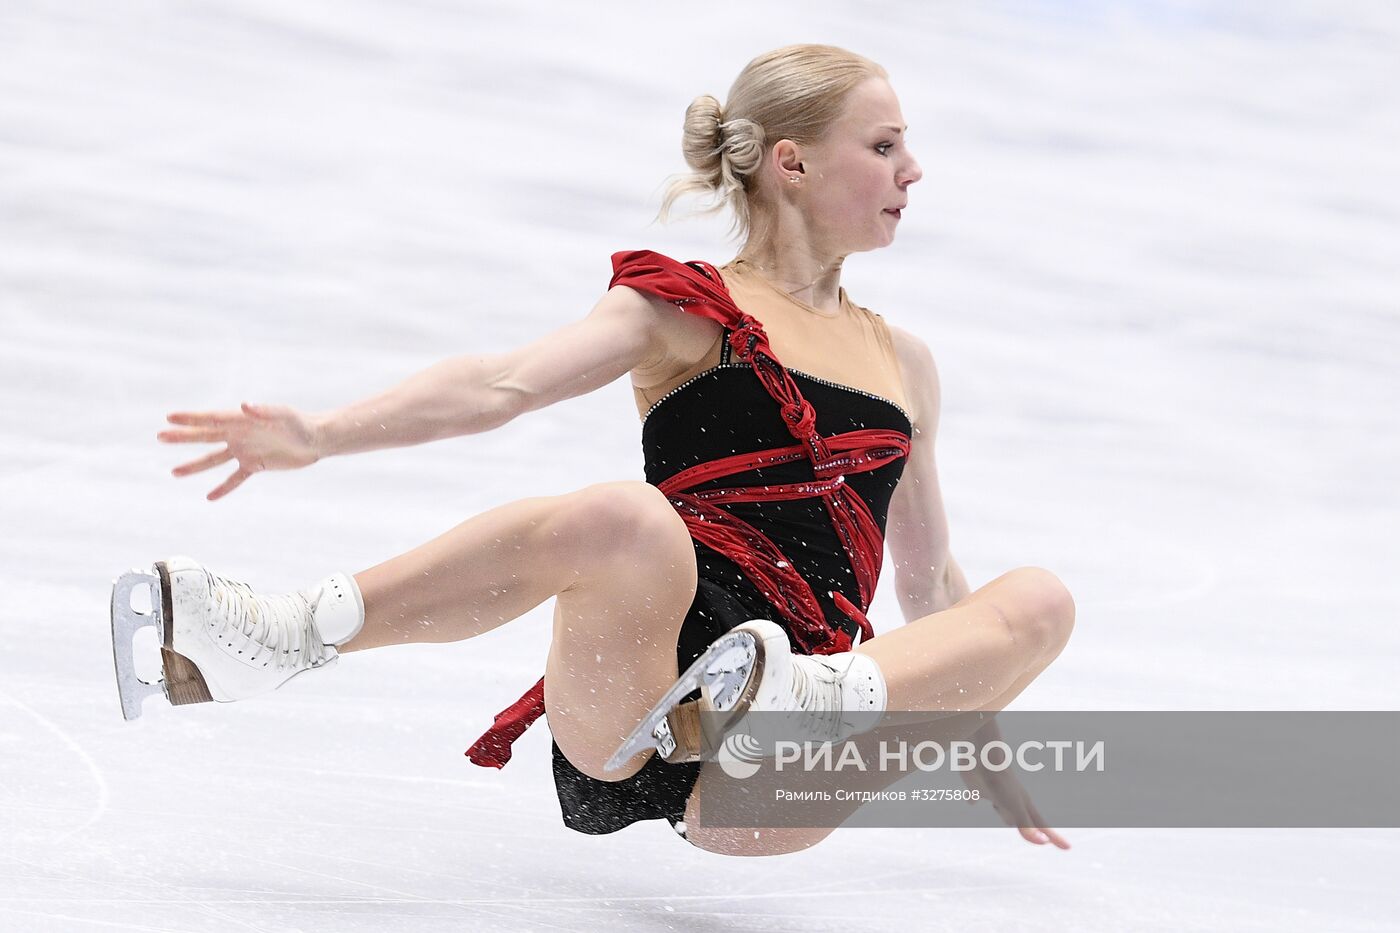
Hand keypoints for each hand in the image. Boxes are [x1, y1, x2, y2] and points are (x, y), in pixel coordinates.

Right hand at [158, 402, 320, 499]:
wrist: (316, 439)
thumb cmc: (300, 423)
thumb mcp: (283, 415)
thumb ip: (264, 411)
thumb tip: (245, 405)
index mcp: (241, 420)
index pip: (211, 418)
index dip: (190, 418)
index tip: (169, 418)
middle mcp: (238, 434)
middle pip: (205, 436)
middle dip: (183, 437)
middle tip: (160, 437)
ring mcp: (245, 450)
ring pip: (214, 459)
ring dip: (195, 466)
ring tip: (174, 472)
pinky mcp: (255, 465)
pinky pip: (235, 478)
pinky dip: (223, 487)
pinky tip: (209, 497)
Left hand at [961, 762, 1070, 849]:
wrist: (982, 754)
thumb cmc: (1001, 782)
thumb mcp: (1015, 808)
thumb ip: (1027, 827)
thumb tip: (1043, 843)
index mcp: (1023, 804)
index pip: (1041, 826)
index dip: (1054, 838)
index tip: (1068, 848)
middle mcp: (1011, 798)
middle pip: (1024, 819)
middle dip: (1032, 829)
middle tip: (1044, 838)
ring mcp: (994, 792)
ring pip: (1002, 808)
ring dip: (1005, 816)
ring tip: (1008, 822)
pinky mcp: (977, 786)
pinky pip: (976, 795)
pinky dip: (975, 799)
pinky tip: (972, 801)